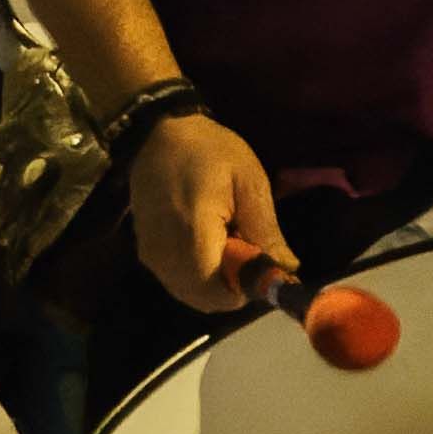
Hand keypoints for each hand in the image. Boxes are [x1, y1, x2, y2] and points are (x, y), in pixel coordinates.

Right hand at [127, 115, 285, 311]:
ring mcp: (151, 256)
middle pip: (206, 300)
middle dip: (232, 287)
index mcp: (194, 232)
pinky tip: (206, 244)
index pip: (220, 292)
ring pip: (190, 294)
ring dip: (215, 283)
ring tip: (226, 243)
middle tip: (245, 250)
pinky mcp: (145, 254)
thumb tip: (287, 269)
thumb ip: (265, 230)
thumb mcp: (248, 180)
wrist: (156, 134)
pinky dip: (197, 276)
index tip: (261, 264)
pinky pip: (176, 282)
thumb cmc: (209, 150)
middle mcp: (166, 254)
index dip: (246, 287)